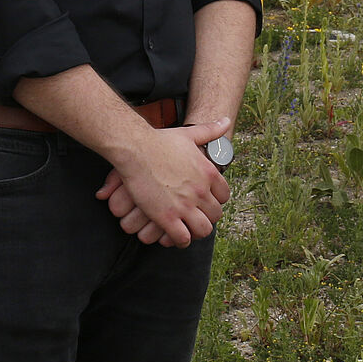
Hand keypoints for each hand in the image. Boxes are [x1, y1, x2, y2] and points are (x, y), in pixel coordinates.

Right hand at [95, 119, 231, 246]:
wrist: (136, 149)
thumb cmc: (160, 141)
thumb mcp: (190, 134)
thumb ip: (210, 130)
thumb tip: (226, 121)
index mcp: (208, 173)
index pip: (225, 196)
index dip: (217, 200)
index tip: (208, 202)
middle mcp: (201, 191)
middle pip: (216, 214)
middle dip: (207, 218)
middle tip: (197, 218)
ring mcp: (185, 205)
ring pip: (203, 230)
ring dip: (196, 232)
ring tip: (188, 230)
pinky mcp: (166, 217)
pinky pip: (182, 238)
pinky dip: (180, 240)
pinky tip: (174, 237)